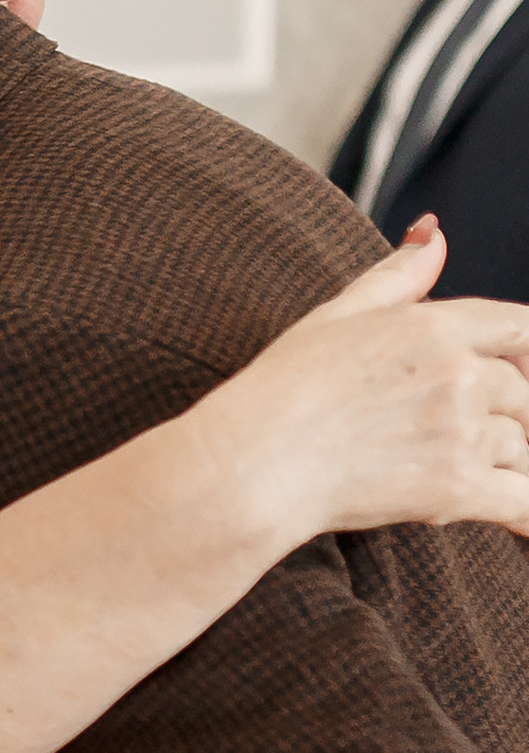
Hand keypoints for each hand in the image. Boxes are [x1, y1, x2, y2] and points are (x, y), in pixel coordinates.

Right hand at [205, 219, 528, 540]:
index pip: (520, 329)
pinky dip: (525, 514)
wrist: (251, 463)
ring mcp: (462, 434)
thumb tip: (433, 231)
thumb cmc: (279, 390)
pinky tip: (520, 521)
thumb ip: (396, 276)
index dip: (522, 354)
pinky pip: (523, 503)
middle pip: (524, 395)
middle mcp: (460, 376)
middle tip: (459, 435)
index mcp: (435, 327)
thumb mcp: (335, 316)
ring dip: (499, 463)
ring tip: (452, 473)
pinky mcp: (457, 490)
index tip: (511, 374)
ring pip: (521, 447)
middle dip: (505, 415)